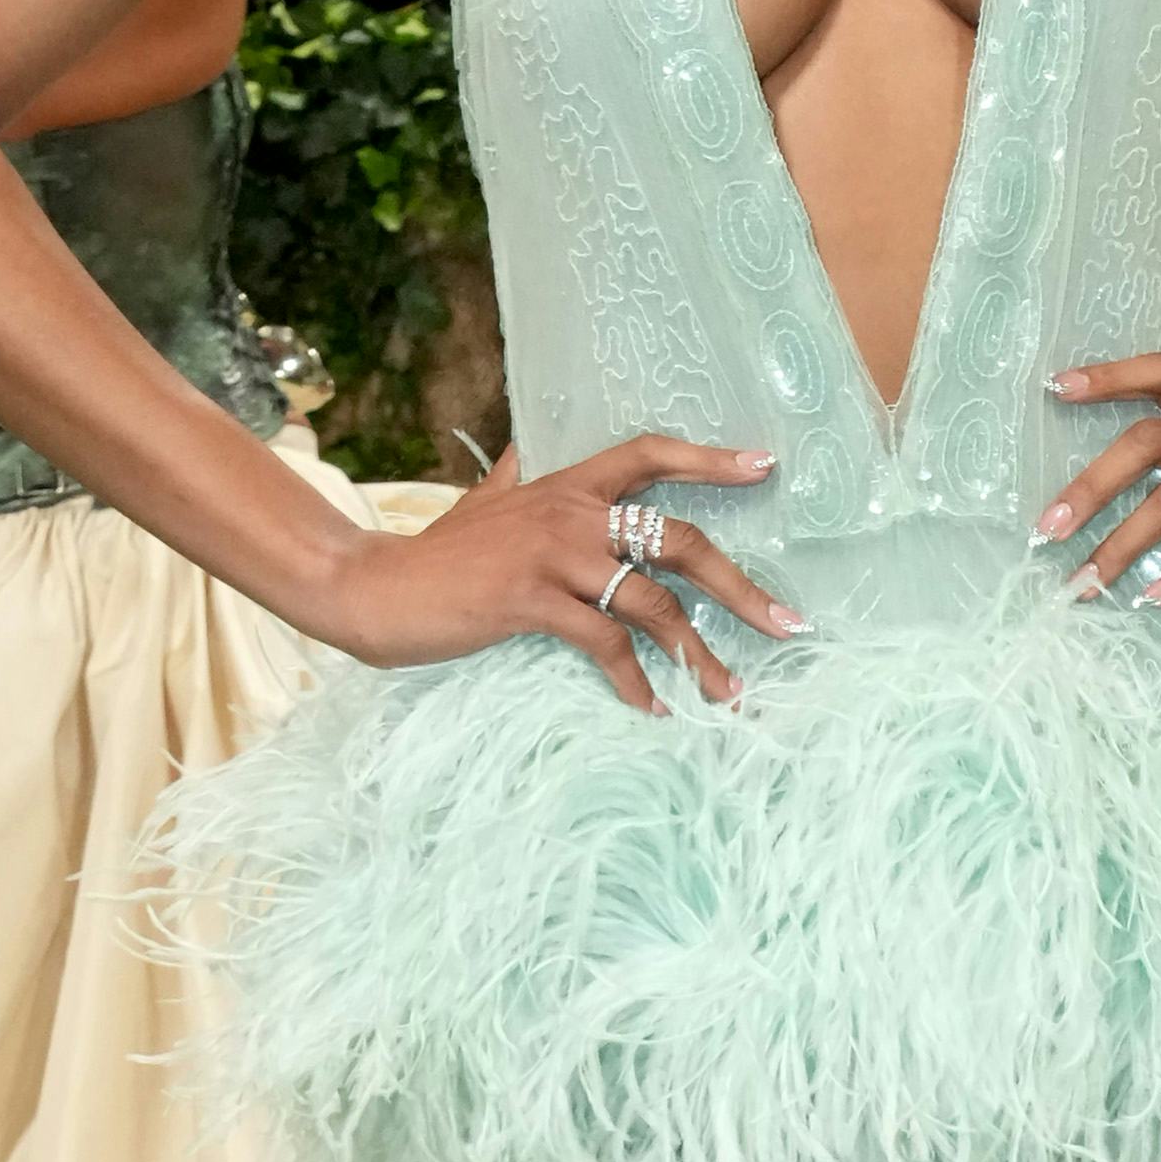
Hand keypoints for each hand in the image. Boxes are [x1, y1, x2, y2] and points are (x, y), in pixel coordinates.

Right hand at [320, 432, 801, 710]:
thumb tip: (525, 454)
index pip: (650, 454)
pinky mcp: (531, 599)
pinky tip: (653, 707)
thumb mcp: (481, 506)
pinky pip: (605, 642)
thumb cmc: (433, 555)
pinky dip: (636, 680)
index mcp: (566, 485)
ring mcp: (552, 555)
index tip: (765, 466)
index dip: (709, 458)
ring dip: (699, 653)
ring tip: (728, 693)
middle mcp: (570, 512)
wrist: (374, 588)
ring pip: (653, 601)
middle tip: (787, 625)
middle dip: (740, 586)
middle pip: (678, 538)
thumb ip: (512, 482)